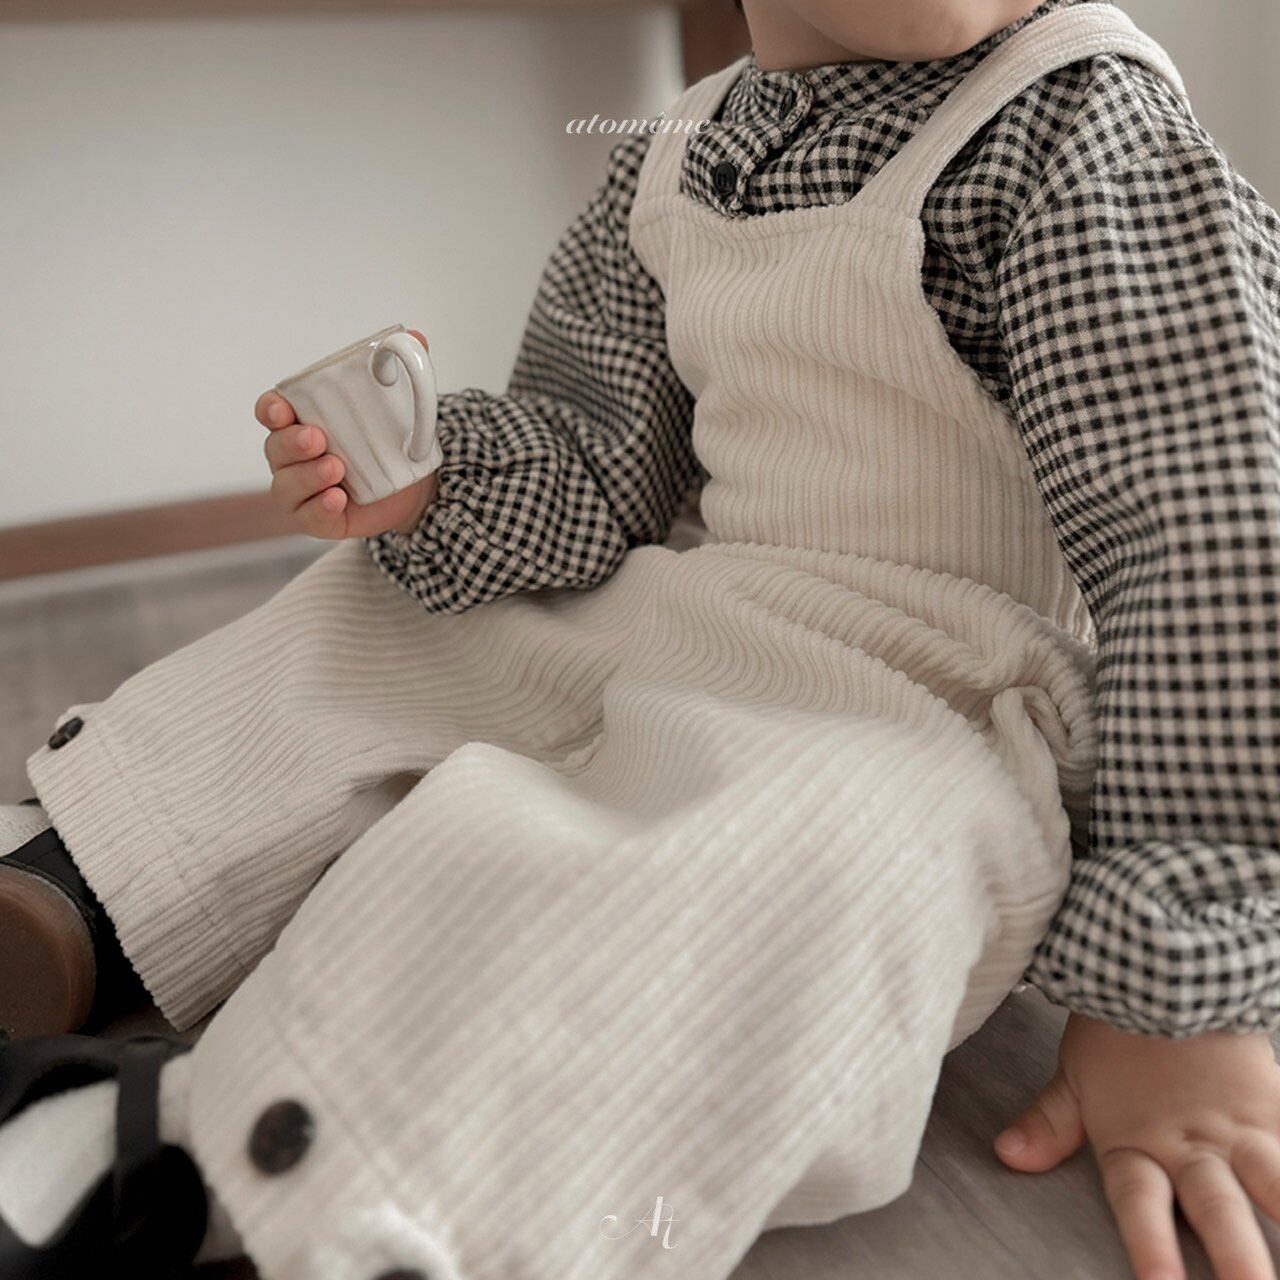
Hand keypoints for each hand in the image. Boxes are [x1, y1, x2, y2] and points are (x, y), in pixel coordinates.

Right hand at [256, 329, 438, 538]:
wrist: (416, 482)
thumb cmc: (391, 435)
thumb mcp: (402, 401)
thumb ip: (404, 369)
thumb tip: (416, 337)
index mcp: (302, 419)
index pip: (271, 410)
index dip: (270, 409)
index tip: (283, 407)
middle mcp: (294, 455)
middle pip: (275, 448)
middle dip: (291, 443)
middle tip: (318, 438)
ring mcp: (303, 488)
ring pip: (286, 485)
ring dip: (307, 476)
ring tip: (336, 467)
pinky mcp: (320, 517)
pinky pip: (308, 517)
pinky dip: (319, 508)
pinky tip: (337, 499)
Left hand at [996, 1011, 1279, 1278]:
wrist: (1163, 965)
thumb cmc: (1115, 1029)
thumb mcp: (1073, 1077)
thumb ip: (1049, 1124)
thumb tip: (1007, 1157)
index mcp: (1136, 1143)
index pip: (1140, 1202)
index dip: (1151, 1245)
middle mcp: (1192, 1144)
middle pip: (1217, 1210)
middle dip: (1238, 1261)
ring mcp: (1240, 1127)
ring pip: (1274, 1182)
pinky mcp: (1274, 1105)